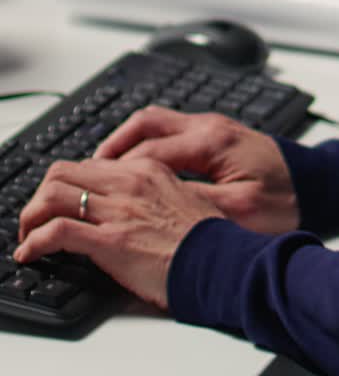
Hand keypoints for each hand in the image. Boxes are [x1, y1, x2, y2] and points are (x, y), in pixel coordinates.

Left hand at [15, 156, 223, 308]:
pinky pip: (57, 231)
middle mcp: (130, 182)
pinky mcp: (110, 241)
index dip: (71, 182)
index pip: (94, 163)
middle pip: (65, 170)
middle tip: (38, 216)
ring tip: (29, 233)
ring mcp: (119, 210)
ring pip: (54, 194)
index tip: (65, 199)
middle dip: (43, 193)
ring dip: (32, 214)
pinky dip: (35, 241)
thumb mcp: (189, 199)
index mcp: (149, 170)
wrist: (223, 261)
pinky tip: (31, 252)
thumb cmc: (211, 238)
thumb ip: (163, 192)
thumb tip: (147, 202)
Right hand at [94, 106, 298, 234]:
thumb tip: (155, 207)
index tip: (94, 188)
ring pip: (155, 123)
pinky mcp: (217, 137)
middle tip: (88, 174)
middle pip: (145, 123)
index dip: (117, 171)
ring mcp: (212, 127)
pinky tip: (138, 168)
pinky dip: (146, 145)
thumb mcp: (240, 211)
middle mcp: (208, 126)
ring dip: (127, 143)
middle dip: (112, 147)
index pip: (148, 151)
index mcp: (211, 141)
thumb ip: (194, 204)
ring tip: (104, 170)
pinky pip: (170, 131)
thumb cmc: (287, 200)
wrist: (320, 185)